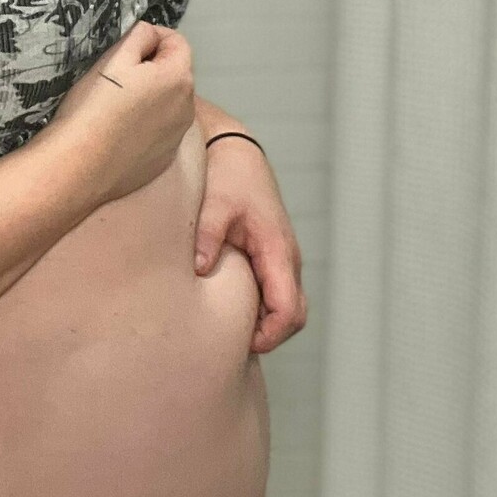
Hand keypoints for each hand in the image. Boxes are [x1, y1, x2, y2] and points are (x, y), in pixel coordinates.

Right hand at [44, 22, 195, 206]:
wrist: (78, 166)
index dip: (151, 38)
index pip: (177, 42)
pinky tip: (118, 132)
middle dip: (151, 69)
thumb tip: (150, 36)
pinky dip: (145, 126)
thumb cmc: (93, 108)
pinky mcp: (163, 159)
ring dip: (150, 98)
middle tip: (115, 79)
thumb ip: (140, 35)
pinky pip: (160, 132)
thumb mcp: (114, 57)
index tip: (125, 49)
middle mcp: (187, 108)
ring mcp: (177, 137)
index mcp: (178, 78)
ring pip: (168, 104)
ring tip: (115, 107)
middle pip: (174, 74)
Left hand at [193, 138, 306, 354]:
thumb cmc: (227, 176)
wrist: (235, 151)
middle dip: (270, 336)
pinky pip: (276, 293)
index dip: (271, 335)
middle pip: (295, 315)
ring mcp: (282, 259)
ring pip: (289, 306)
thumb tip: (201, 270)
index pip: (289, 309)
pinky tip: (230, 310)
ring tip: (228, 329)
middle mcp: (287, 258)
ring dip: (266, 323)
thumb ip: (208, 236)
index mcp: (277, 249)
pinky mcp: (271, 257)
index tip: (243, 345)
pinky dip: (262, 309)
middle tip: (231, 344)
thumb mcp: (215, 203)